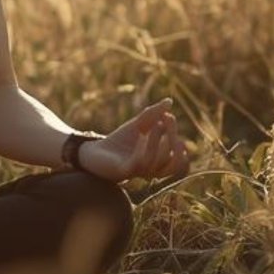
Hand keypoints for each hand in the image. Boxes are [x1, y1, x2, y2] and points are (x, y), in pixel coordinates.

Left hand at [74, 98, 190, 182]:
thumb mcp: (138, 125)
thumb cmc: (119, 140)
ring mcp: (139, 172)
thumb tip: (169, 101)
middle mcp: (153, 169)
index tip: (168, 115)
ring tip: (157, 124)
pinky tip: (141, 135)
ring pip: (157, 163)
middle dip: (174, 139)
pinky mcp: (124, 172)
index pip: (179, 155)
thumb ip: (153, 114)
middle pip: (175, 162)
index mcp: (160, 161)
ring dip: (159, 141)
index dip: (177, 135)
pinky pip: (139, 163)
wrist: (94, 151)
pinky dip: (144, 148)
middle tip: (166, 119)